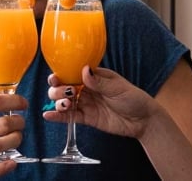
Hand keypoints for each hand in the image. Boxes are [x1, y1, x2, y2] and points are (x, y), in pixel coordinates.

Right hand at [43, 65, 157, 139]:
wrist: (143, 120)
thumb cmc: (133, 98)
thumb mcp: (117, 88)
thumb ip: (99, 82)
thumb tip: (84, 70)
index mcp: (93, 76)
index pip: (72, 72)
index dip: (61, 74)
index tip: (56, 78)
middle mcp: (86, 89)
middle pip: (64, 87)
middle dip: (58, 89)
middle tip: (65, 93)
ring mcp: (86, 104)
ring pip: (64, 101)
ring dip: (58, 102)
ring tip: (65, 104)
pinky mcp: (87, 118)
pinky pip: (70, 117)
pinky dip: (58, 116)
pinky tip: (48, 115)